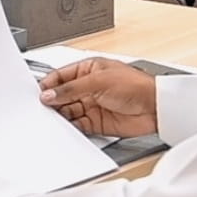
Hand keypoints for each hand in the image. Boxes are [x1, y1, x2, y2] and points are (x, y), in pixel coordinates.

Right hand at [39, 58, 158, 137]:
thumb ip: (72, 89)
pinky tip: (66, 127)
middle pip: (62, 95)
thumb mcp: (98, 81)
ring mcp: (93, 105)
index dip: (49, 85)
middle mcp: (88, 87)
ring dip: (61, 115)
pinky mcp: (97, 122)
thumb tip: (50, 94)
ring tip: (53, 118)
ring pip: (69, 111)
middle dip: (53, 101)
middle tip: (43, 108)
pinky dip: (71, 127)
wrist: (156, 107)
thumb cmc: (136, 85)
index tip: (40, 94)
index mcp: (88, 70)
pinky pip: (79, 125)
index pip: (60, 76)